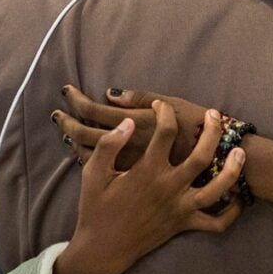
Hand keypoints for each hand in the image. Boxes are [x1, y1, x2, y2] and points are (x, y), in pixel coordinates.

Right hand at [51, 102, 243, 273]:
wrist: (102, 249)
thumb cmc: (96, 208)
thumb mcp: (94, 173)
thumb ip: (110, 144)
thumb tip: (130, 122)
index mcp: (147, 171)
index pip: (165, 132)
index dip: (165, 112)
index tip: (161, 106)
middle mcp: (169, 187)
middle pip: (202, 155)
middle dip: (213, 131)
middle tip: (214, 115)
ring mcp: (180, 208)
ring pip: (218, 188)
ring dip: (234, 169)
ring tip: (240, 152)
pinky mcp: (185, 225)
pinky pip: (216, 223)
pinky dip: (231, 213)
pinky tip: (238, 198)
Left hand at [53, 86, 209, 168]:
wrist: (215, 168)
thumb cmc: (197, 130)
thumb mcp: (174, 105)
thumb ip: (142, 100)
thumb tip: (110, 94)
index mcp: (133, 124)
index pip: (93, 110)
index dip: (76, 99)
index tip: (67, 91)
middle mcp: (125, 147)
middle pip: (83, 134)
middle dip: (66, 123)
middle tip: (57, 114)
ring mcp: (125, 167)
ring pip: (87, 155)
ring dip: (74, 141)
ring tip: (67, 131)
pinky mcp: (130, 182)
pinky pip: (101, 171)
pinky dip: (88, 160)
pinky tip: (85, 153)